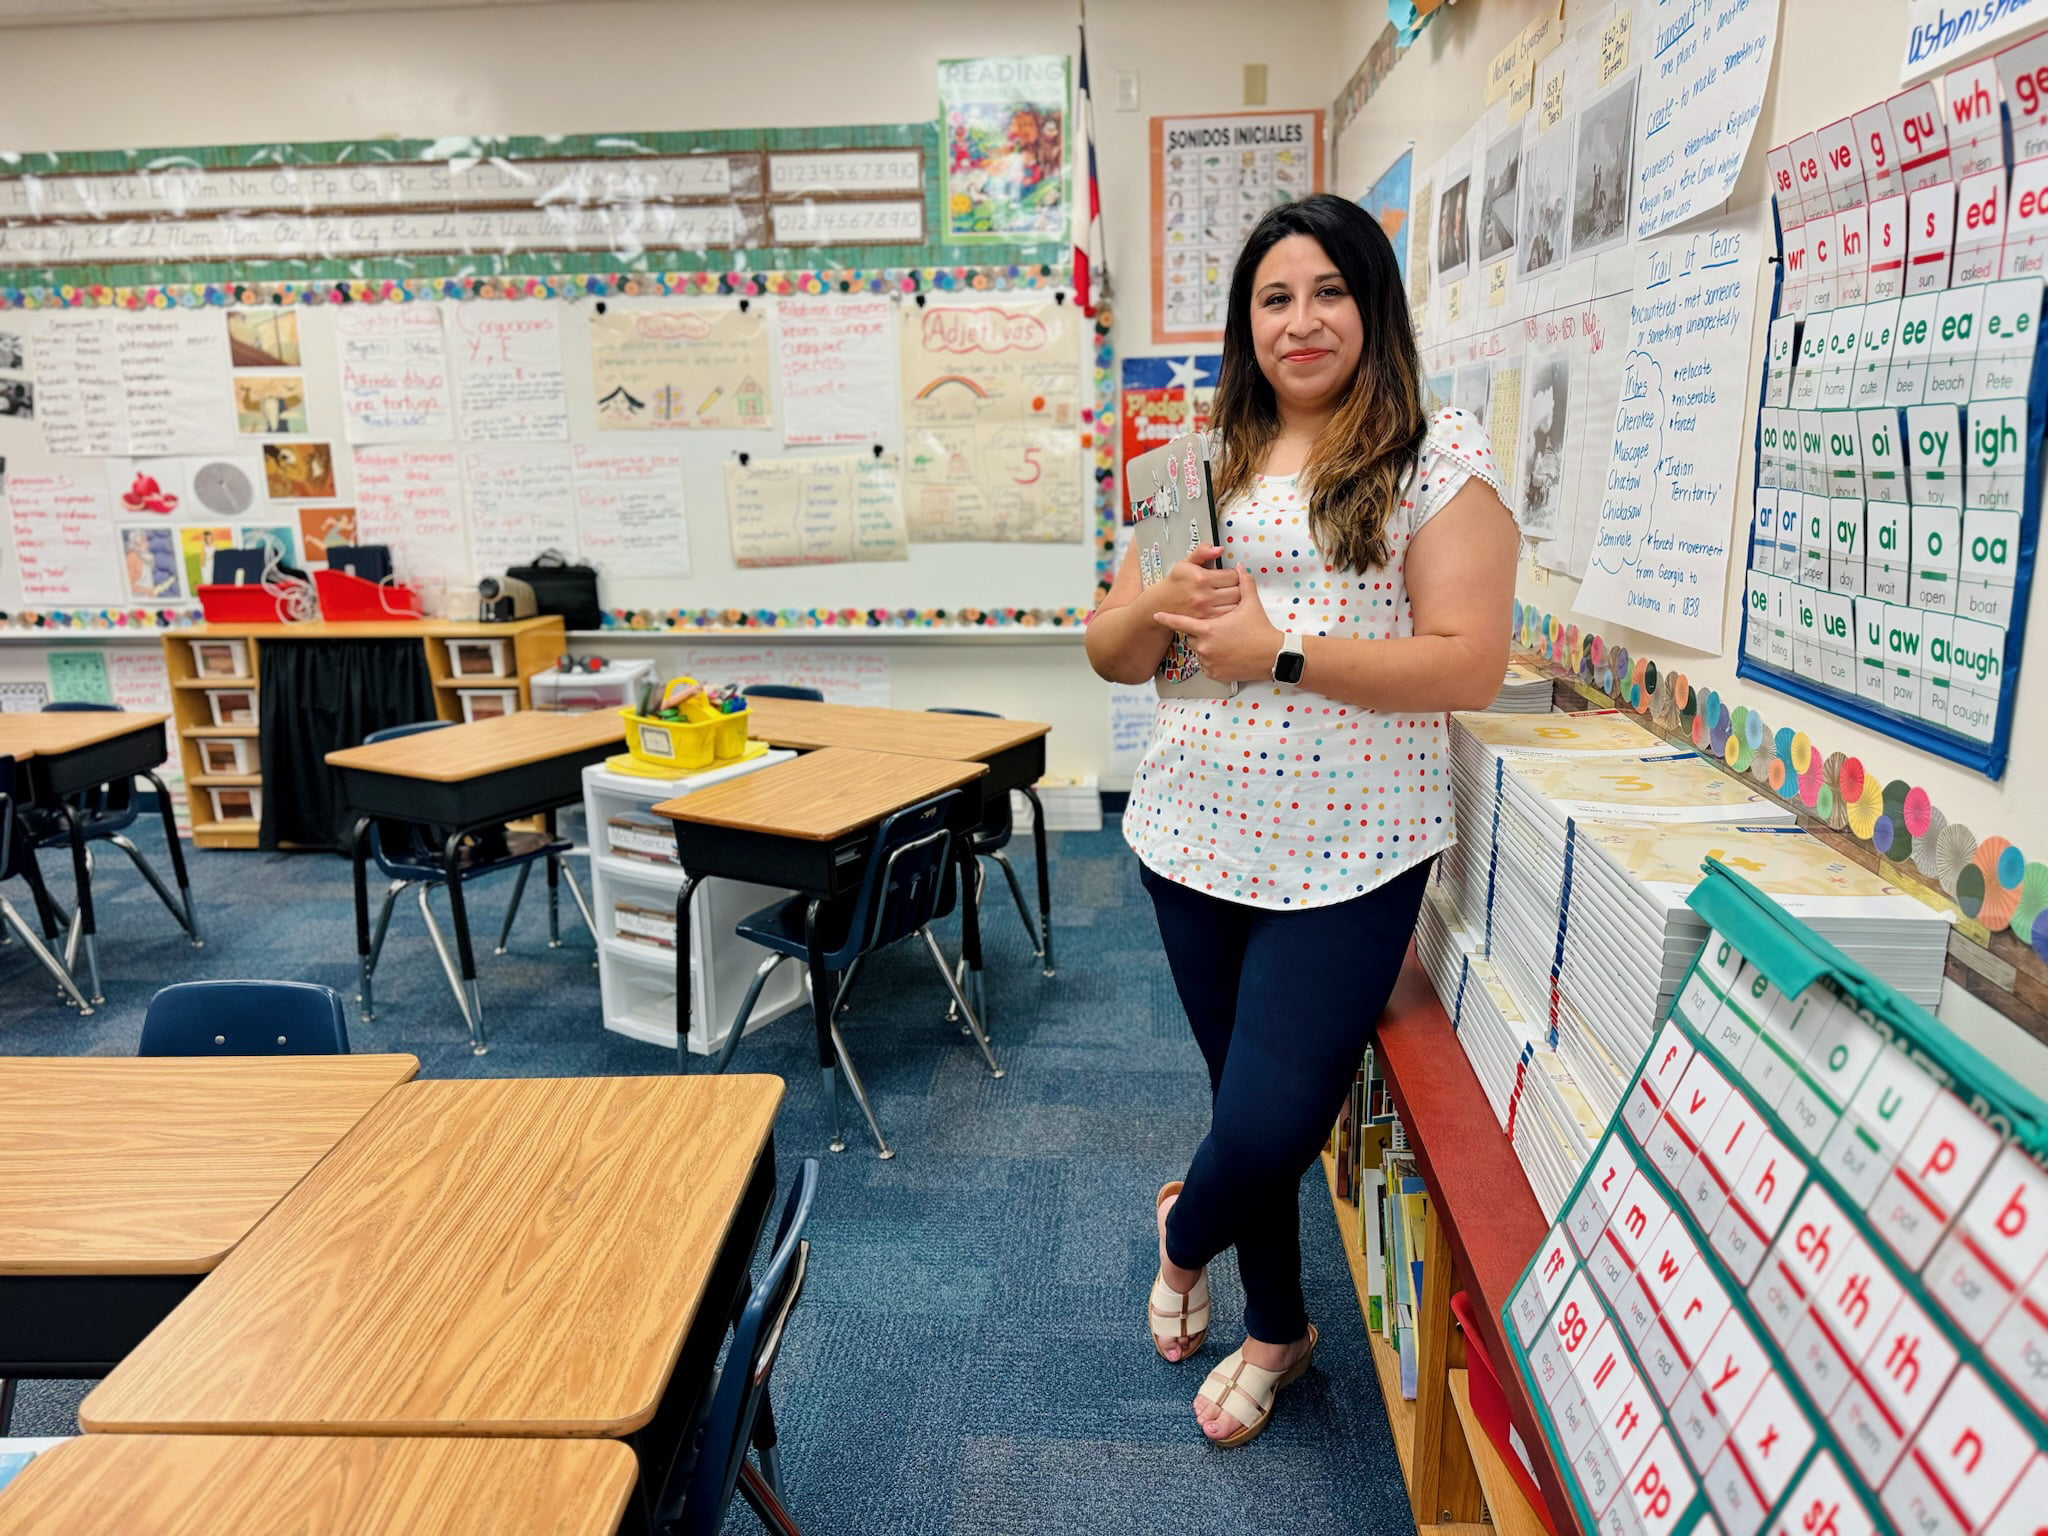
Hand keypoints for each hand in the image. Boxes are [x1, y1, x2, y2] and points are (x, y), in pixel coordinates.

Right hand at [1150, 545, 1239, 627]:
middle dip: (1238, 586)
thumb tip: (1218, 549)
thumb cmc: (1176, 583)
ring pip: (1236, 604)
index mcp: (1201, 579)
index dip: (1235, 573)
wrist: (1161, 604)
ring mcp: (1206, 611)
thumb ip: (1202, 552)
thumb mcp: (1186, 562)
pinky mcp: (1207, 622)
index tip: (1231, 574)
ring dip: (1238, 599)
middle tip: (1233, 584)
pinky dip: (1232, 611)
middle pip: (1238, 590)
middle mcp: (1204, 596)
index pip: (1233, 575)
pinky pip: (1229, 616)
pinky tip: (1226, 605)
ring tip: (1231, 594)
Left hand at [1153, 566, 1283, 683]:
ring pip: (1199, 652)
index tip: (1157, 615)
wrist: (1273, 656)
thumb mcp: (1251, 604)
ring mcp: (1209, 662)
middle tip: (1218, 630)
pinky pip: (1207, 666)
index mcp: (1209, 629)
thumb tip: (1240, 568)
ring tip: (1227, 643)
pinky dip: (1213, 661)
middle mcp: (1205, 647)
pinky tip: (1228, 655)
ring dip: (1207, 647)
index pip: (1181, 622)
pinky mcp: (1215, 674)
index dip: (1168, 618)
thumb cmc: (1260, 630)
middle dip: (1201, 633)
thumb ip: (1243, 584)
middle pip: (1192, 637)